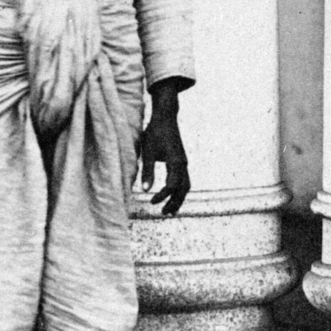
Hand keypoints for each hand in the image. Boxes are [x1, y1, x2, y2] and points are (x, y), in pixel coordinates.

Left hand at [140, 82, 190, 215]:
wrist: (166, 117)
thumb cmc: (155, 132)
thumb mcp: (148, 151)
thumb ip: (147, 171)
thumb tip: (144, 190)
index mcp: (176, 162)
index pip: (171, 186)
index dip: (162, 196)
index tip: (151, 202)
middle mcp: (183, 164)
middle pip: (183, 189)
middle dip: (175, 203)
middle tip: (164, 213)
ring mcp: (184, 162)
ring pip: (186, 185)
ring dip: (179, 198)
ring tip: (170, 209)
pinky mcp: (181, 160)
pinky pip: (184, 179)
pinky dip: (179, 189)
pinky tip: (170, 194)